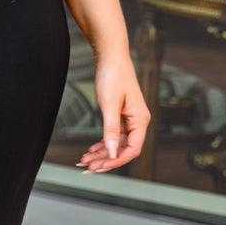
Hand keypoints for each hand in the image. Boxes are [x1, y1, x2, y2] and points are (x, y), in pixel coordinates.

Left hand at [76, 54, 151, 173]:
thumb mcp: (109, 104)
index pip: (132, 149)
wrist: (110, 56)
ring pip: (115, 143)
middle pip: (123, 149)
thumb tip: (111, 151)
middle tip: (88, 168)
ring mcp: (128, 119)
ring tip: (85, 161)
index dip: (116, 160)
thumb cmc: (113, 75)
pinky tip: (91, 150)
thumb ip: (111, 129)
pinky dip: (102, 143)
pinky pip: (112, 135)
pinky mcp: (120, 115)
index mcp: (140, 119)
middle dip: (105, 160)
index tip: (101, 167)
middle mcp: (137, 121)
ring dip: (101, 153)